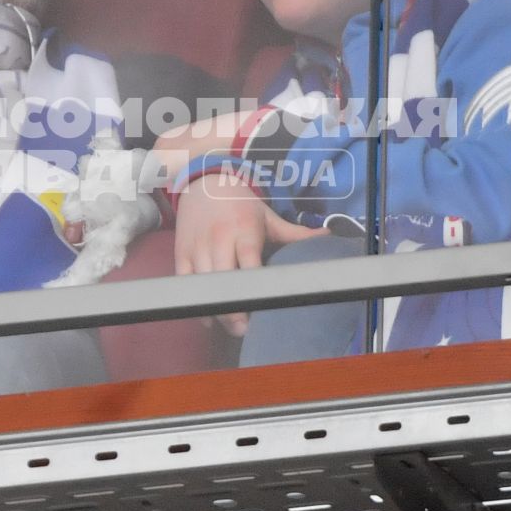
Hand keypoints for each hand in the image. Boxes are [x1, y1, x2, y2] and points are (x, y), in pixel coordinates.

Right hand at [172, 173, 316, 334]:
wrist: (204, 181)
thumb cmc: (240, 204)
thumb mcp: (267, 216)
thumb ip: (296, 234)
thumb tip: (329, 237)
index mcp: (244, 228)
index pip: (249, 260)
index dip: (254, 285)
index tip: (263, 306)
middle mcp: (219, 237)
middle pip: (224, 278)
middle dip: (233, 306)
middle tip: (246, 329)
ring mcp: (197, 245)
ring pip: (203, 283)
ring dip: (216, 308)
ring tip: (232, 326)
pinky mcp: (181, 251)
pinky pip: (185, 282)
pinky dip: (195, 301)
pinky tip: (209, 318)